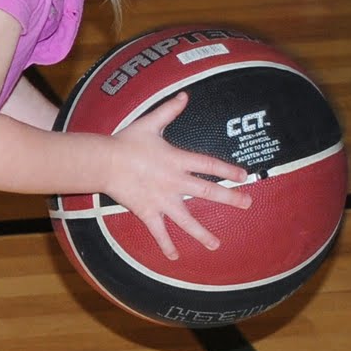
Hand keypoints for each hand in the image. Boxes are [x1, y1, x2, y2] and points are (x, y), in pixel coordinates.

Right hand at [101, 91, 251, 260]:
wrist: (104, 161)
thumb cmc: (126, 141)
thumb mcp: (150, 122)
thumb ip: (169, 110)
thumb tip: (185, 94)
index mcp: (177, 160)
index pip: (209, 164)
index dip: (228, 170)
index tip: (244, 176)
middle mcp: (174, 182)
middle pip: (207, 192)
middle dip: (229, 198)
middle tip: (247, 204)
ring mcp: (161, 200)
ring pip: (186, 220)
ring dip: (202, 233)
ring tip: (216, 244)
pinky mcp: (147, 212)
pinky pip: (159, 231)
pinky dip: (166, 245)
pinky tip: (175, 257)